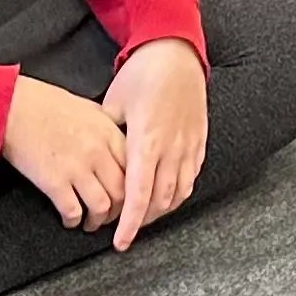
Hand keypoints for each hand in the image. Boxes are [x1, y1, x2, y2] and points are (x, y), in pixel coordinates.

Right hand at [0, 75, 128, 231]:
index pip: (136, 169)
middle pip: (123, 192)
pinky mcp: (53, 181)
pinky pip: (73, 211)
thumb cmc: (43, 103)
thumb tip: (116, 147)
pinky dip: (73, 220)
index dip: (135, 189)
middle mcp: (97, 151)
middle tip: (111, 216)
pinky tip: (69, 220)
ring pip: (102, 207)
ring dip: (98, 220)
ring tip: (91, 223)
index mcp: (108, 132)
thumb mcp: (87, 108)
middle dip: (120, 211)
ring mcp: (76, 167)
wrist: (10, 105)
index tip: (130, 198)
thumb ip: (106, 129)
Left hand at [96, 40, 209, 251]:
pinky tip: (164, 196)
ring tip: (141, 215)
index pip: (137, 195)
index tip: (119, 243)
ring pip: (178, 194)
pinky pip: (191, 178)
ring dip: (159, 210)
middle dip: (140, 220)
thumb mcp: (114, 102)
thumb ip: (107, 135)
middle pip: (158, 202)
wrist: (177, 52)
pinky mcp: (200, 142)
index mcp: (146, 142)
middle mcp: (171, 149)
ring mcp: (189, 146)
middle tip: (121, 227)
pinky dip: (177, 194)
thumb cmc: (142, 73)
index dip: (129, 224)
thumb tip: (95, 157)